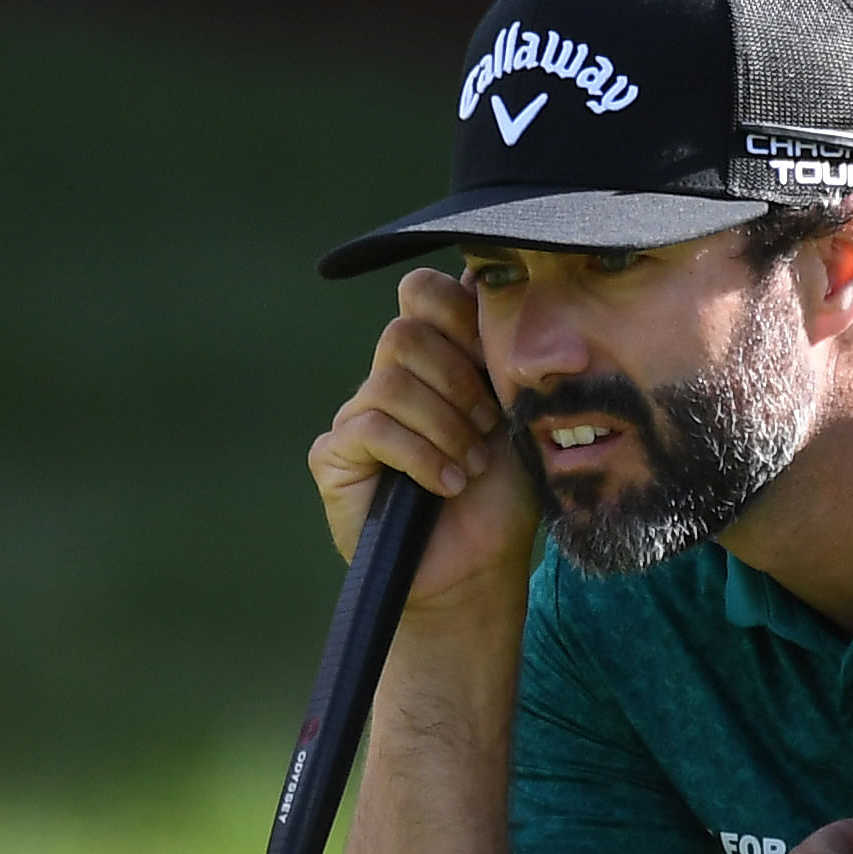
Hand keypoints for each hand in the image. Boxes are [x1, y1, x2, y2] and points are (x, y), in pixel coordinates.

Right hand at [308, 269, 537, 614]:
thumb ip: (503, 358)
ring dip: (443, 427)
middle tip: (485, 427)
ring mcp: (357, 417)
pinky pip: (371, 429)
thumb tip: (493, 286)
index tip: (494, 366)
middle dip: (458, 382)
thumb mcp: (518, 417)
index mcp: (434, 360)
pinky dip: (420, 457)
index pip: (423, 293)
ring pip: (390, 383)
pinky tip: (446, 485)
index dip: (459, 316)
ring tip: (468, 467)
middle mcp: (390, 380)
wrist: (478, 567)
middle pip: (405, 332)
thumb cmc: (502, 496)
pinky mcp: (335, 456)